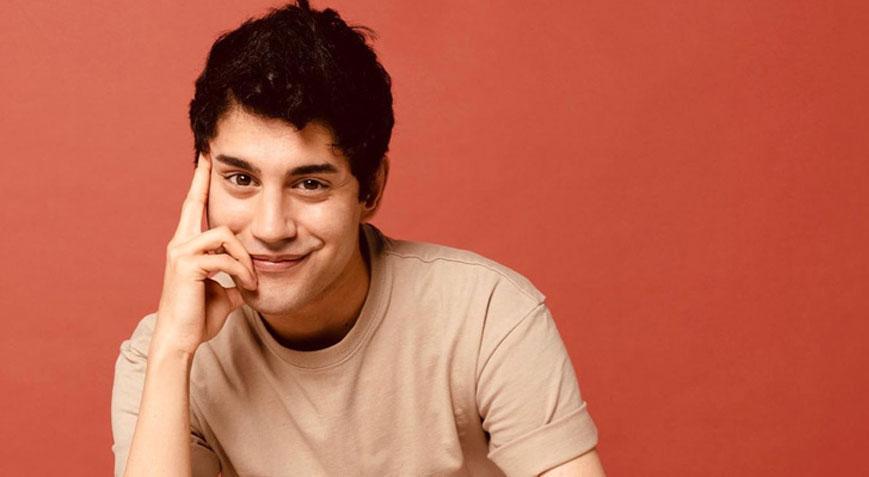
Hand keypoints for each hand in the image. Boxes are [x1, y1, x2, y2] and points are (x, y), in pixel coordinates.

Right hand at [151, 153, 257, 355]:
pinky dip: (242, 273)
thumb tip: (249, 284)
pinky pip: (225, 258)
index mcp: (187, 247)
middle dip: (204, 178)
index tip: (204, 158)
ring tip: (251, 282)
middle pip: (195, 203)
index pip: (193, 208)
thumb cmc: (198, 319)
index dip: (199, 183)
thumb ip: (235, 281)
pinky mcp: (187, 265)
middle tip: (209, 155)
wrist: (181, 340)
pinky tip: (246, 289)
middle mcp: (179, 243)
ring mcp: (180, 252)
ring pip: (224, 235)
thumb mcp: (224, 295)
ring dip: (245, 258)